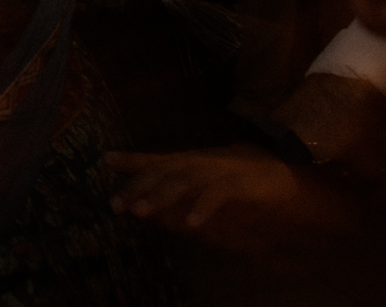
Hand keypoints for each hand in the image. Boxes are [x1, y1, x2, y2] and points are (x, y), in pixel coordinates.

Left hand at [107, 145, 358, 254]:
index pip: (155, 159)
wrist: (281, 172)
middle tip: (117, 206)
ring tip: (141, 213)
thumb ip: (167, 175)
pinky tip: (191, 225)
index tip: (104, 164)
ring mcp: (220, 168)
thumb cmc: (233, 176)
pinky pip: (218, 196)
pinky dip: (203, 208)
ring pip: (184, 181)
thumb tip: (132, 179)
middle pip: (164, 170)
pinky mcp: (240, 182)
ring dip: (161, 197)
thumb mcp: (197, 175)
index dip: (131, 163)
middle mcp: (201, 159)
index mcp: (189, 159)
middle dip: (138, 186)